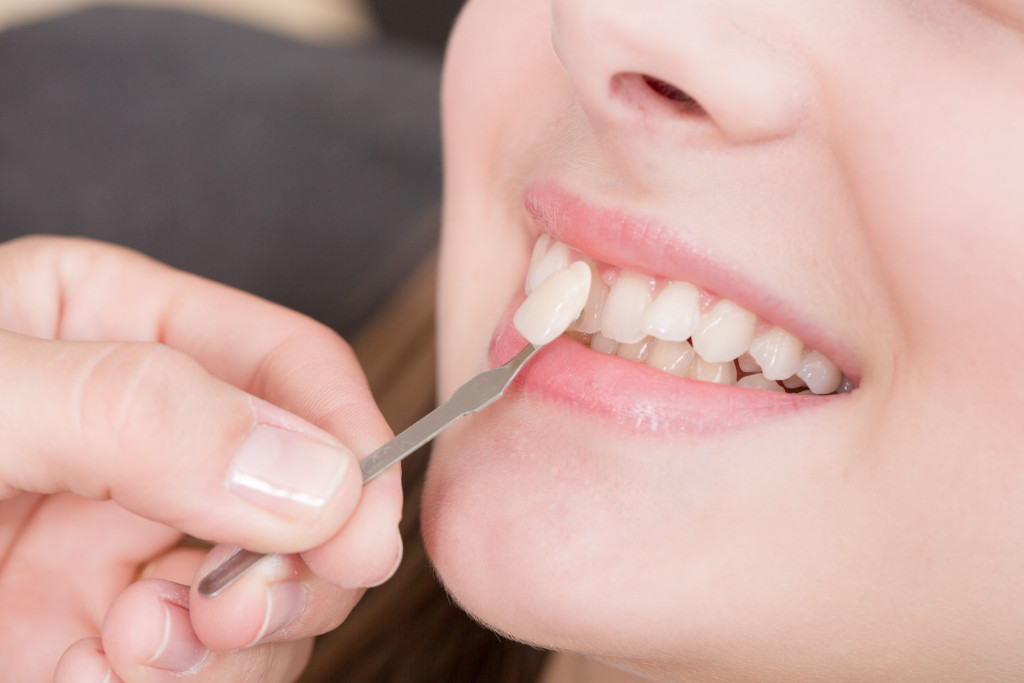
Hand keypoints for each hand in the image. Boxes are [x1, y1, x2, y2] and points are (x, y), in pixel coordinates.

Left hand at [0, 236, 402, 680]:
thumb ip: (139, 412)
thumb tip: (316, 478)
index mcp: (122, 329)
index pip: (292, 365)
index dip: (348, 440)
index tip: (359, 530)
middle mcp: (149, 439)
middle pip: (308, 492)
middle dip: (301, 561)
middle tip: (243, 608)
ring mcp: (128, 544)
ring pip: (277, 592)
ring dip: (242, 636)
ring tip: (142, 649)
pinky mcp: (104, 637)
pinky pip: (214, 665)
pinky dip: (192, 682)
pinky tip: (100, 672)